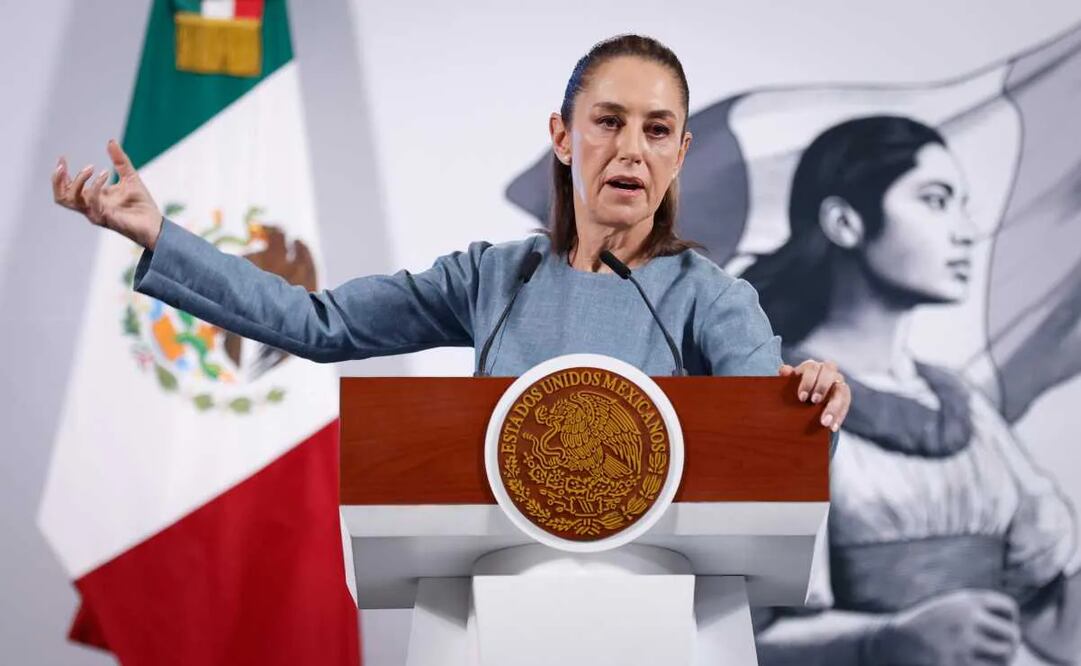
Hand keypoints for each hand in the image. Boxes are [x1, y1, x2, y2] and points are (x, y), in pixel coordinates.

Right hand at [52, 139, 162, 249]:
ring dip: (77, 180)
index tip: (62, 158)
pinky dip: (95, 186)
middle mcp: (90, 207)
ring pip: (71, 200)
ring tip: (91, 167)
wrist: (156, 224)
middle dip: (58, 179)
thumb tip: (111, 141)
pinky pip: (92, 201)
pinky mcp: (105, 218)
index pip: (66, 188)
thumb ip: (119, 160)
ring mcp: (96, 213)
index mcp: (92, 198)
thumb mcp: (130, 176)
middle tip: (63, 164)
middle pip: (60, 197)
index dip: (60, 174)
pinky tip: (105, 173)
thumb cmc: (141, 204)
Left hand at [779, 359, 849, 431]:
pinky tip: (833, 428)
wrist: (806, 399)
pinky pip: (846, 404)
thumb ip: (787, 377)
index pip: (812, 368)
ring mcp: (838, 382)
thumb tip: (785, 370)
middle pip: (829, 373)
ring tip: (825, 422)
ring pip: (841, 390)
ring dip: (833, 406)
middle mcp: (828, 371)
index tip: (801, 398)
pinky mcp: (845, 395)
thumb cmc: (795, 389)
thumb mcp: (789, 384)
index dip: (807, 382)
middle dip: (822, 387)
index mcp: (812, 366)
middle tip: (814, 402)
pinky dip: (839, 416)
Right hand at [869, 589, 1020, 665]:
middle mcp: (967, 618)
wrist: (893, 641)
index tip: (996, 627)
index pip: (1008, 608)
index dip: (1008, 619)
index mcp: (967, 600)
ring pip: (1004, 656)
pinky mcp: (956, 665)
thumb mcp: (951, 607)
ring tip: (989, 659)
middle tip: (1001, 650)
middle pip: (1012, 635)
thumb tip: (1015, 636)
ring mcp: (963, 643)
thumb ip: (979, 611)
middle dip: (1010, 644)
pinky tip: (973, 662)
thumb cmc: (928, 625)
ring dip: (1001, 660)